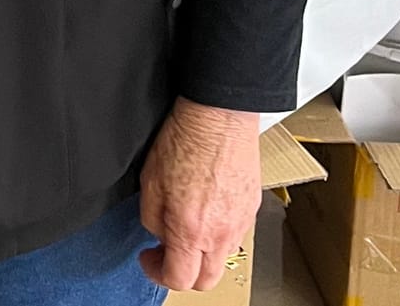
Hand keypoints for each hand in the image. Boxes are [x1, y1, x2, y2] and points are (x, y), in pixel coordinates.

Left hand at [138, 98, 262, 292]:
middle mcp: (220, 234)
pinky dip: (218, 233)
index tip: (148, 257)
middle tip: (166, 251)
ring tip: (186, 229)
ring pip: (222, 258)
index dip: (157, 273)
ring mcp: (240, 223)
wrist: (219, 118)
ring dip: (202, 254)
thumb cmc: (184, 142)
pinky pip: (235, 234)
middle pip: (206, 280)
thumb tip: (159, 233)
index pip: (178, 279)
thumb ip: (152, 218)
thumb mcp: (150, 182)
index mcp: (190, 231)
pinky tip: (206, 211)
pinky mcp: (251, 208)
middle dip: (183, 273)